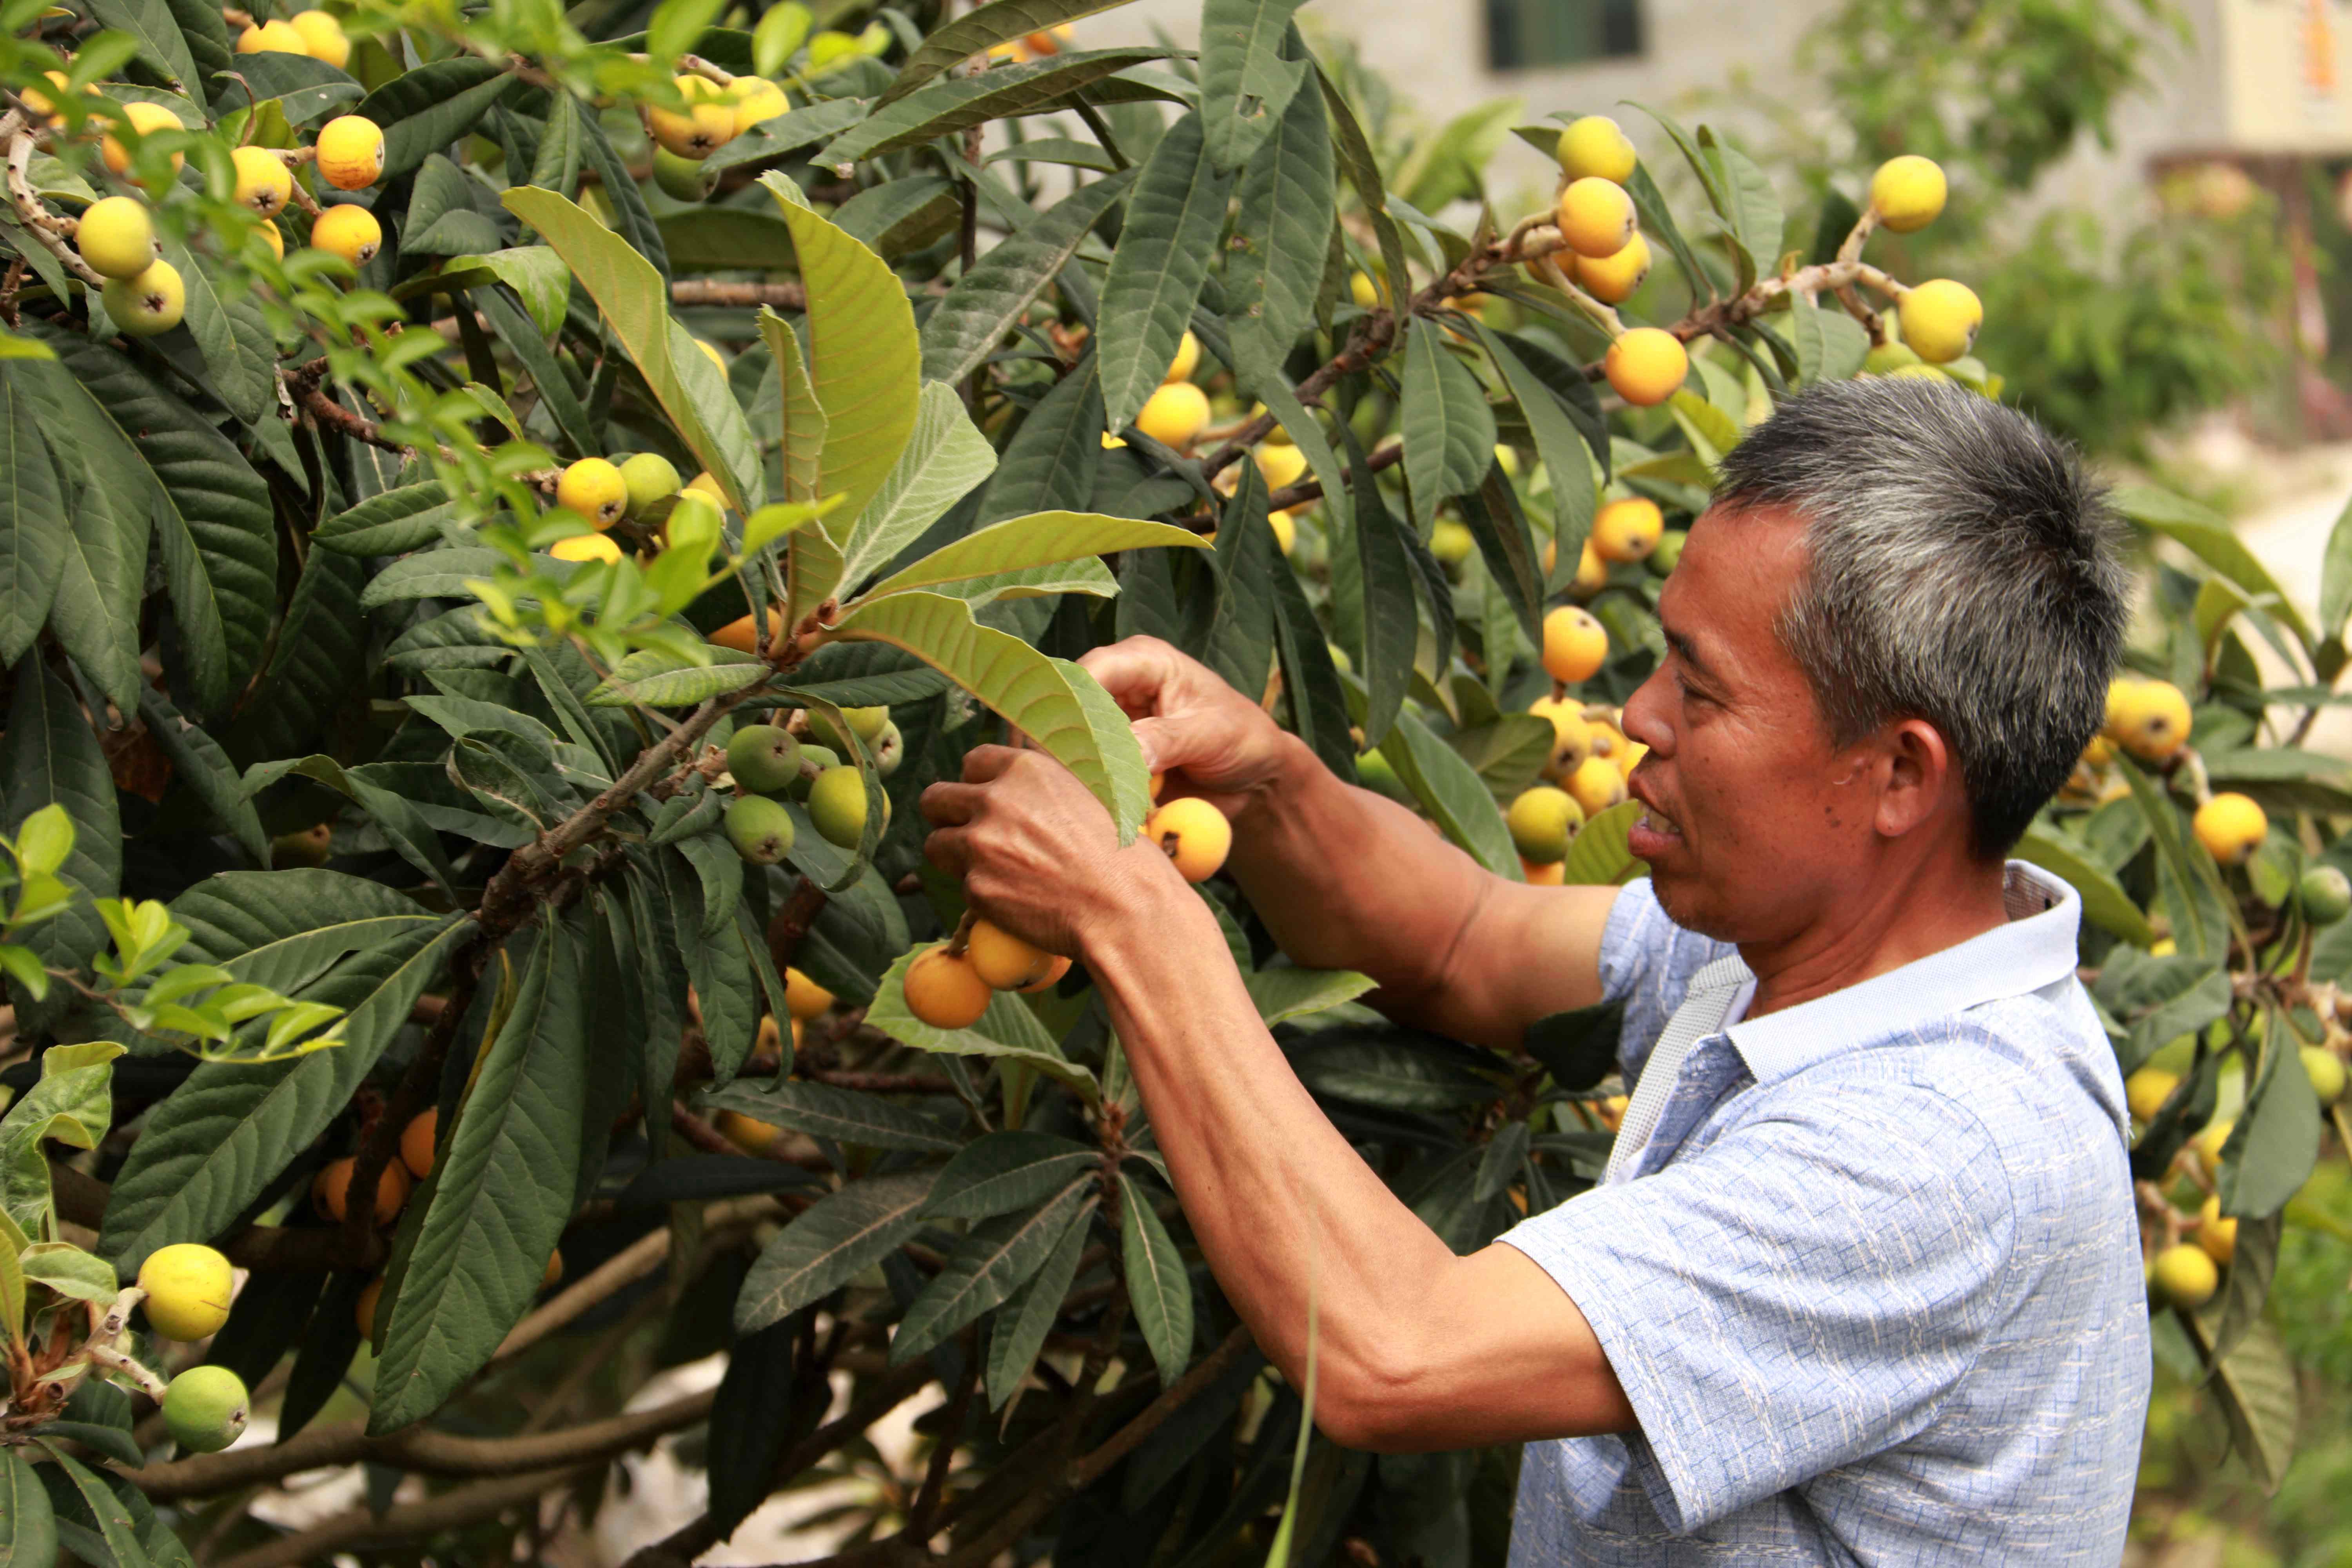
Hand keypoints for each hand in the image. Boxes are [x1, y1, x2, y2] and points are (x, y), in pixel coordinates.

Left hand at [920, 744, 1176, 957]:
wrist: (1124, 909)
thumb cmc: (1121, 856)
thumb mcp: (1088, 795)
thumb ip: (1043, 785)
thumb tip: (1016, 784)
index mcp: (1026, 769)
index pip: (973, 761)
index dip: (978, 783)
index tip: (988, 801)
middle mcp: (996, 800)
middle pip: (936, 799)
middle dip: (946, 816)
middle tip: (965, 834)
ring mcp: (981, 844)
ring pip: (936, 844)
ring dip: (955, 856)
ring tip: (990, 870)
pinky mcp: (976, 887)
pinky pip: (963, 886)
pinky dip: (982, 894)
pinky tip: (1016, 899)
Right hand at [1076, 636, 1295, 820]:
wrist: (1252, 778)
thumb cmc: (1241, 737)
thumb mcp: (1212, 733)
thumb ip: (1168, 739)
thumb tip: (1130, 753)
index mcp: (1144, 662)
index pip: (1092, 672)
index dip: (1075, 704)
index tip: (1074, 745)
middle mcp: (1117, 690)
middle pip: (1069, 711)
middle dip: (1074, 748)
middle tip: (1087, 784)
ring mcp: (1109, 729)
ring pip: (1072, 750)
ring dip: (1085, 779)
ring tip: (1110, 802)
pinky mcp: (1110, 765)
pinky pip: (1089, 781)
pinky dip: (1098, 799)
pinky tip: (1116, 813)